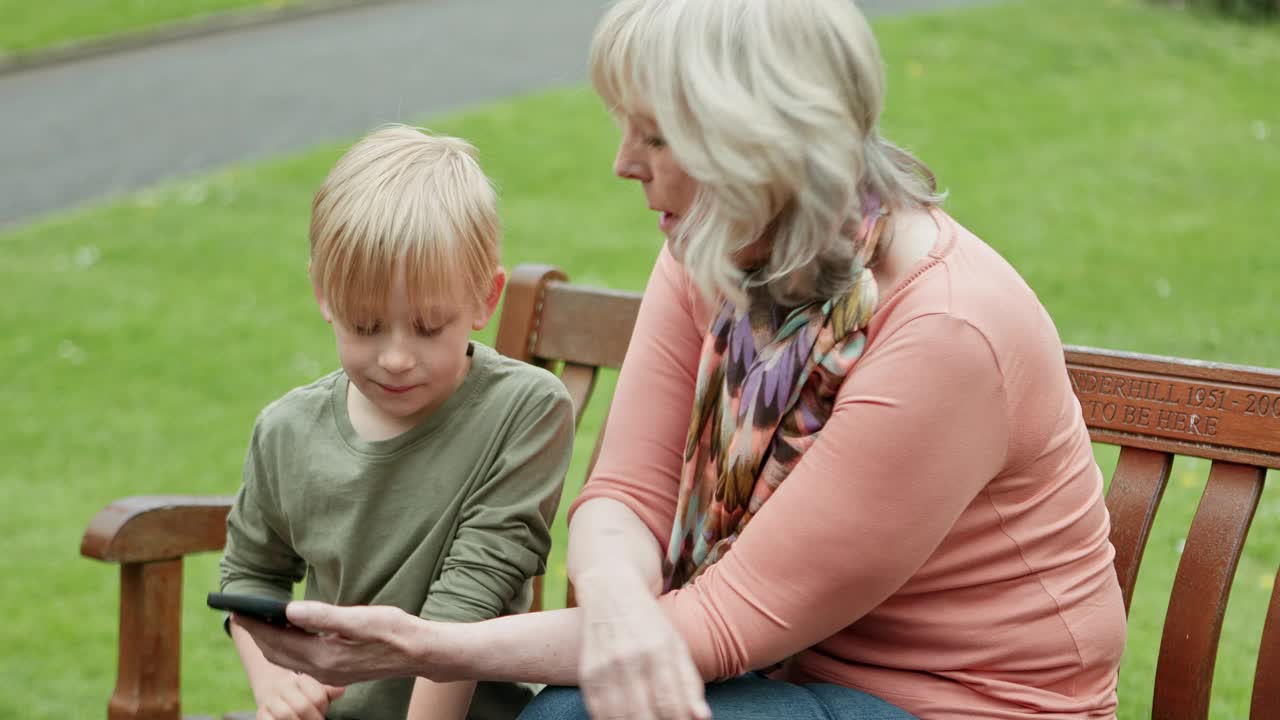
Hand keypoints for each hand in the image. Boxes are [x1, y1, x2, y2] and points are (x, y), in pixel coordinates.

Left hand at [234, 603, 433, 686]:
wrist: (419, 652)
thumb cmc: (394, 631)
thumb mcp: (360, 618)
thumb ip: (323, 616)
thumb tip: (288, 610)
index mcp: (325, 657)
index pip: (279, 641)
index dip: (256, 625)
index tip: (238, 609)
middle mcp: (322, 670)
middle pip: (278, 653)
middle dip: (257, 633)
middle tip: (240, 613)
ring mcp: (329, 674)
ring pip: (287, 659)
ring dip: (271, 641)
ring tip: (258, 621)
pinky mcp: (336, 671)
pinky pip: (300, 660)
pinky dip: (287, 646)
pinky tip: (289, 632)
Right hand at [249, 664, 343, 719]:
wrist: (269, 681)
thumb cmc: (299, 688)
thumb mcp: (313, 685)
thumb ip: (326, 690)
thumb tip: (341, 691)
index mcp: (301, 678)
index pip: (317, 695)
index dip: (323, 707)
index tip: (322, 712)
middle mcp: (284, 687)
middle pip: (303, 705)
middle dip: (313, 718)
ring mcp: (270, 700)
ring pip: (285, 714)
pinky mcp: (260, 712)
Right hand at [575, 571, 710, 719]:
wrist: (610, 593)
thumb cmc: (650, 624)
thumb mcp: (676, 645)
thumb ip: (690, 683)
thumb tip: (701, 718)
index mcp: (659, 650)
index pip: (670, 704)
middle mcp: (630, 658)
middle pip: (643, 715)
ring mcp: (605, 666)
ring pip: (619, 718)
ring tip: (647, 719)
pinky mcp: (587, 673)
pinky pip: (598, 712)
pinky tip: (625, 718)